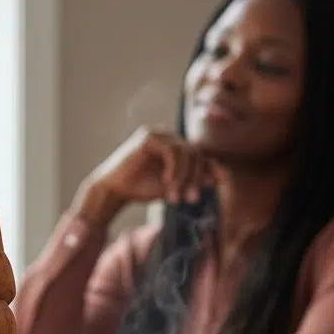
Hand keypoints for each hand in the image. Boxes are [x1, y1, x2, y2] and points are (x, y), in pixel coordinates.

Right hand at [73, 128, 215, 226]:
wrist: (114, 191)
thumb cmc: (141, 189)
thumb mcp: (174, 185)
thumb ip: (193, 179)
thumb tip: (220, 177)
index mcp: (174, 146)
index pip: (199, 154)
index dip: (211, 168)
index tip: (220, 183)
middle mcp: (168, 136)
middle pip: (195, 153)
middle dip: (196, 178)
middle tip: (191, 200)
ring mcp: (158, 133)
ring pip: (186, 152)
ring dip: (184, 178)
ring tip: (176, 198)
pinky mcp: (149, 136)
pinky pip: (173, 151)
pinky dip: (174, 170)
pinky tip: (167, 184)